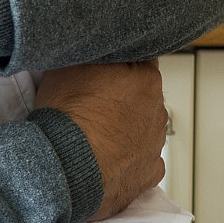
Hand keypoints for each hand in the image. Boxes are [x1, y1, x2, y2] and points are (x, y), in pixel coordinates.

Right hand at [35, 61, 166, 220]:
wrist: (66, 167)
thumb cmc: (67, 116)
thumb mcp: (67, 65)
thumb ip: (87, 53)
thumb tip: (87, 49)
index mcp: (145, 78)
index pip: (140, 58)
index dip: (118, 63)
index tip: (102, 70)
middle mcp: (157, 110)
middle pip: (143, 95)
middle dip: (123, 97)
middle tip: (92, 103)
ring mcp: (155, 144)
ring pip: (143, 128)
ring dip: (125, 127)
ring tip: (94, 134)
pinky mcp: (149, 173)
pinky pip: (141, 160)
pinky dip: (126, 159)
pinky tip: (105, 157)